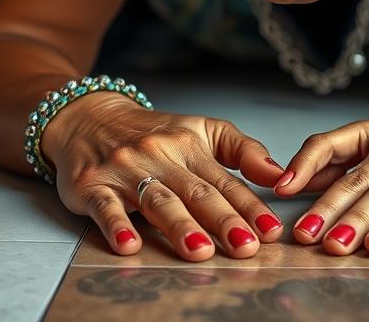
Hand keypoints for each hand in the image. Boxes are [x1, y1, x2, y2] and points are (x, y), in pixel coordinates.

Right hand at [41, 91, 287, 261]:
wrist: (89, 117)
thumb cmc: (153, 132)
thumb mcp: (201, 130)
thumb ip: (242, 151)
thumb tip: (279, 175)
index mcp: (190, 147)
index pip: (225, 181)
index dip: (250, 206)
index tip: (271, 231)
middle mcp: (160, 157)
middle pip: (196, 193)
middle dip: (223, 220)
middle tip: (246, 246)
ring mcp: (125, 171)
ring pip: (157, 200)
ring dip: (180, 226)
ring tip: (201, 250)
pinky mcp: (92, 185)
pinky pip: (105, 207)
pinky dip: (117, 225)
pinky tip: (129, 244)